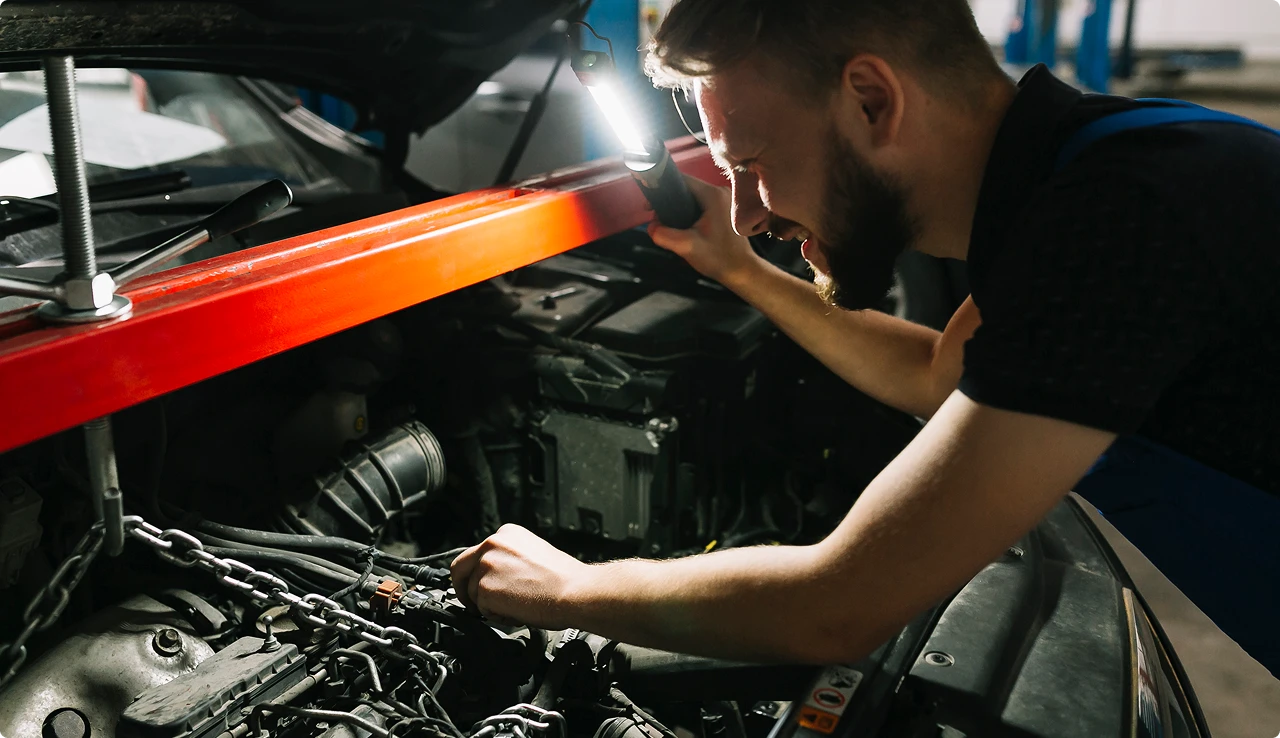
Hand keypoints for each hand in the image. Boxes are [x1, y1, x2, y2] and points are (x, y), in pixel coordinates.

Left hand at [450, 524, 590, 628]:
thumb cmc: (563, 579)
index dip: (476, 573)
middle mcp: (492, 544)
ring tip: (514, 608)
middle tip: (472, 604)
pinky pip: (481, 609)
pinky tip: (516, 612)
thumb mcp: (533, 553)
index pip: (477, 553)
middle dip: (463, 589)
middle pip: (459, 568)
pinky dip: (495, 616)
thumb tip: (497, 577)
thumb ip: (510, 559)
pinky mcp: (484, 588)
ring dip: (487, 605)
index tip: (480, 584)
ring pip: (471, 592)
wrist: (575, 592)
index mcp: (506, 534)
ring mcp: (486, 565)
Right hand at [647, 176, 763, 287]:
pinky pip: (700, 204)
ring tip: (669, 226)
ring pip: (692, 197)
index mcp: (712, 195)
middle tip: (659, 220)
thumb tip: (651, 226)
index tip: (650, 206)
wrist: (741, 270)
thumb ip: (663, 234)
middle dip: (669, 203)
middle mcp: (720, 192)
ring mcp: (723, 200)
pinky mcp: (724, 209)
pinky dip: (689, 213)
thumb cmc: (718, 258)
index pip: (681, 180)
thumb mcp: (686, 246)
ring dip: (678, 209)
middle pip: (686, 188)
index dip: (661, 189)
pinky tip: (683, 228)